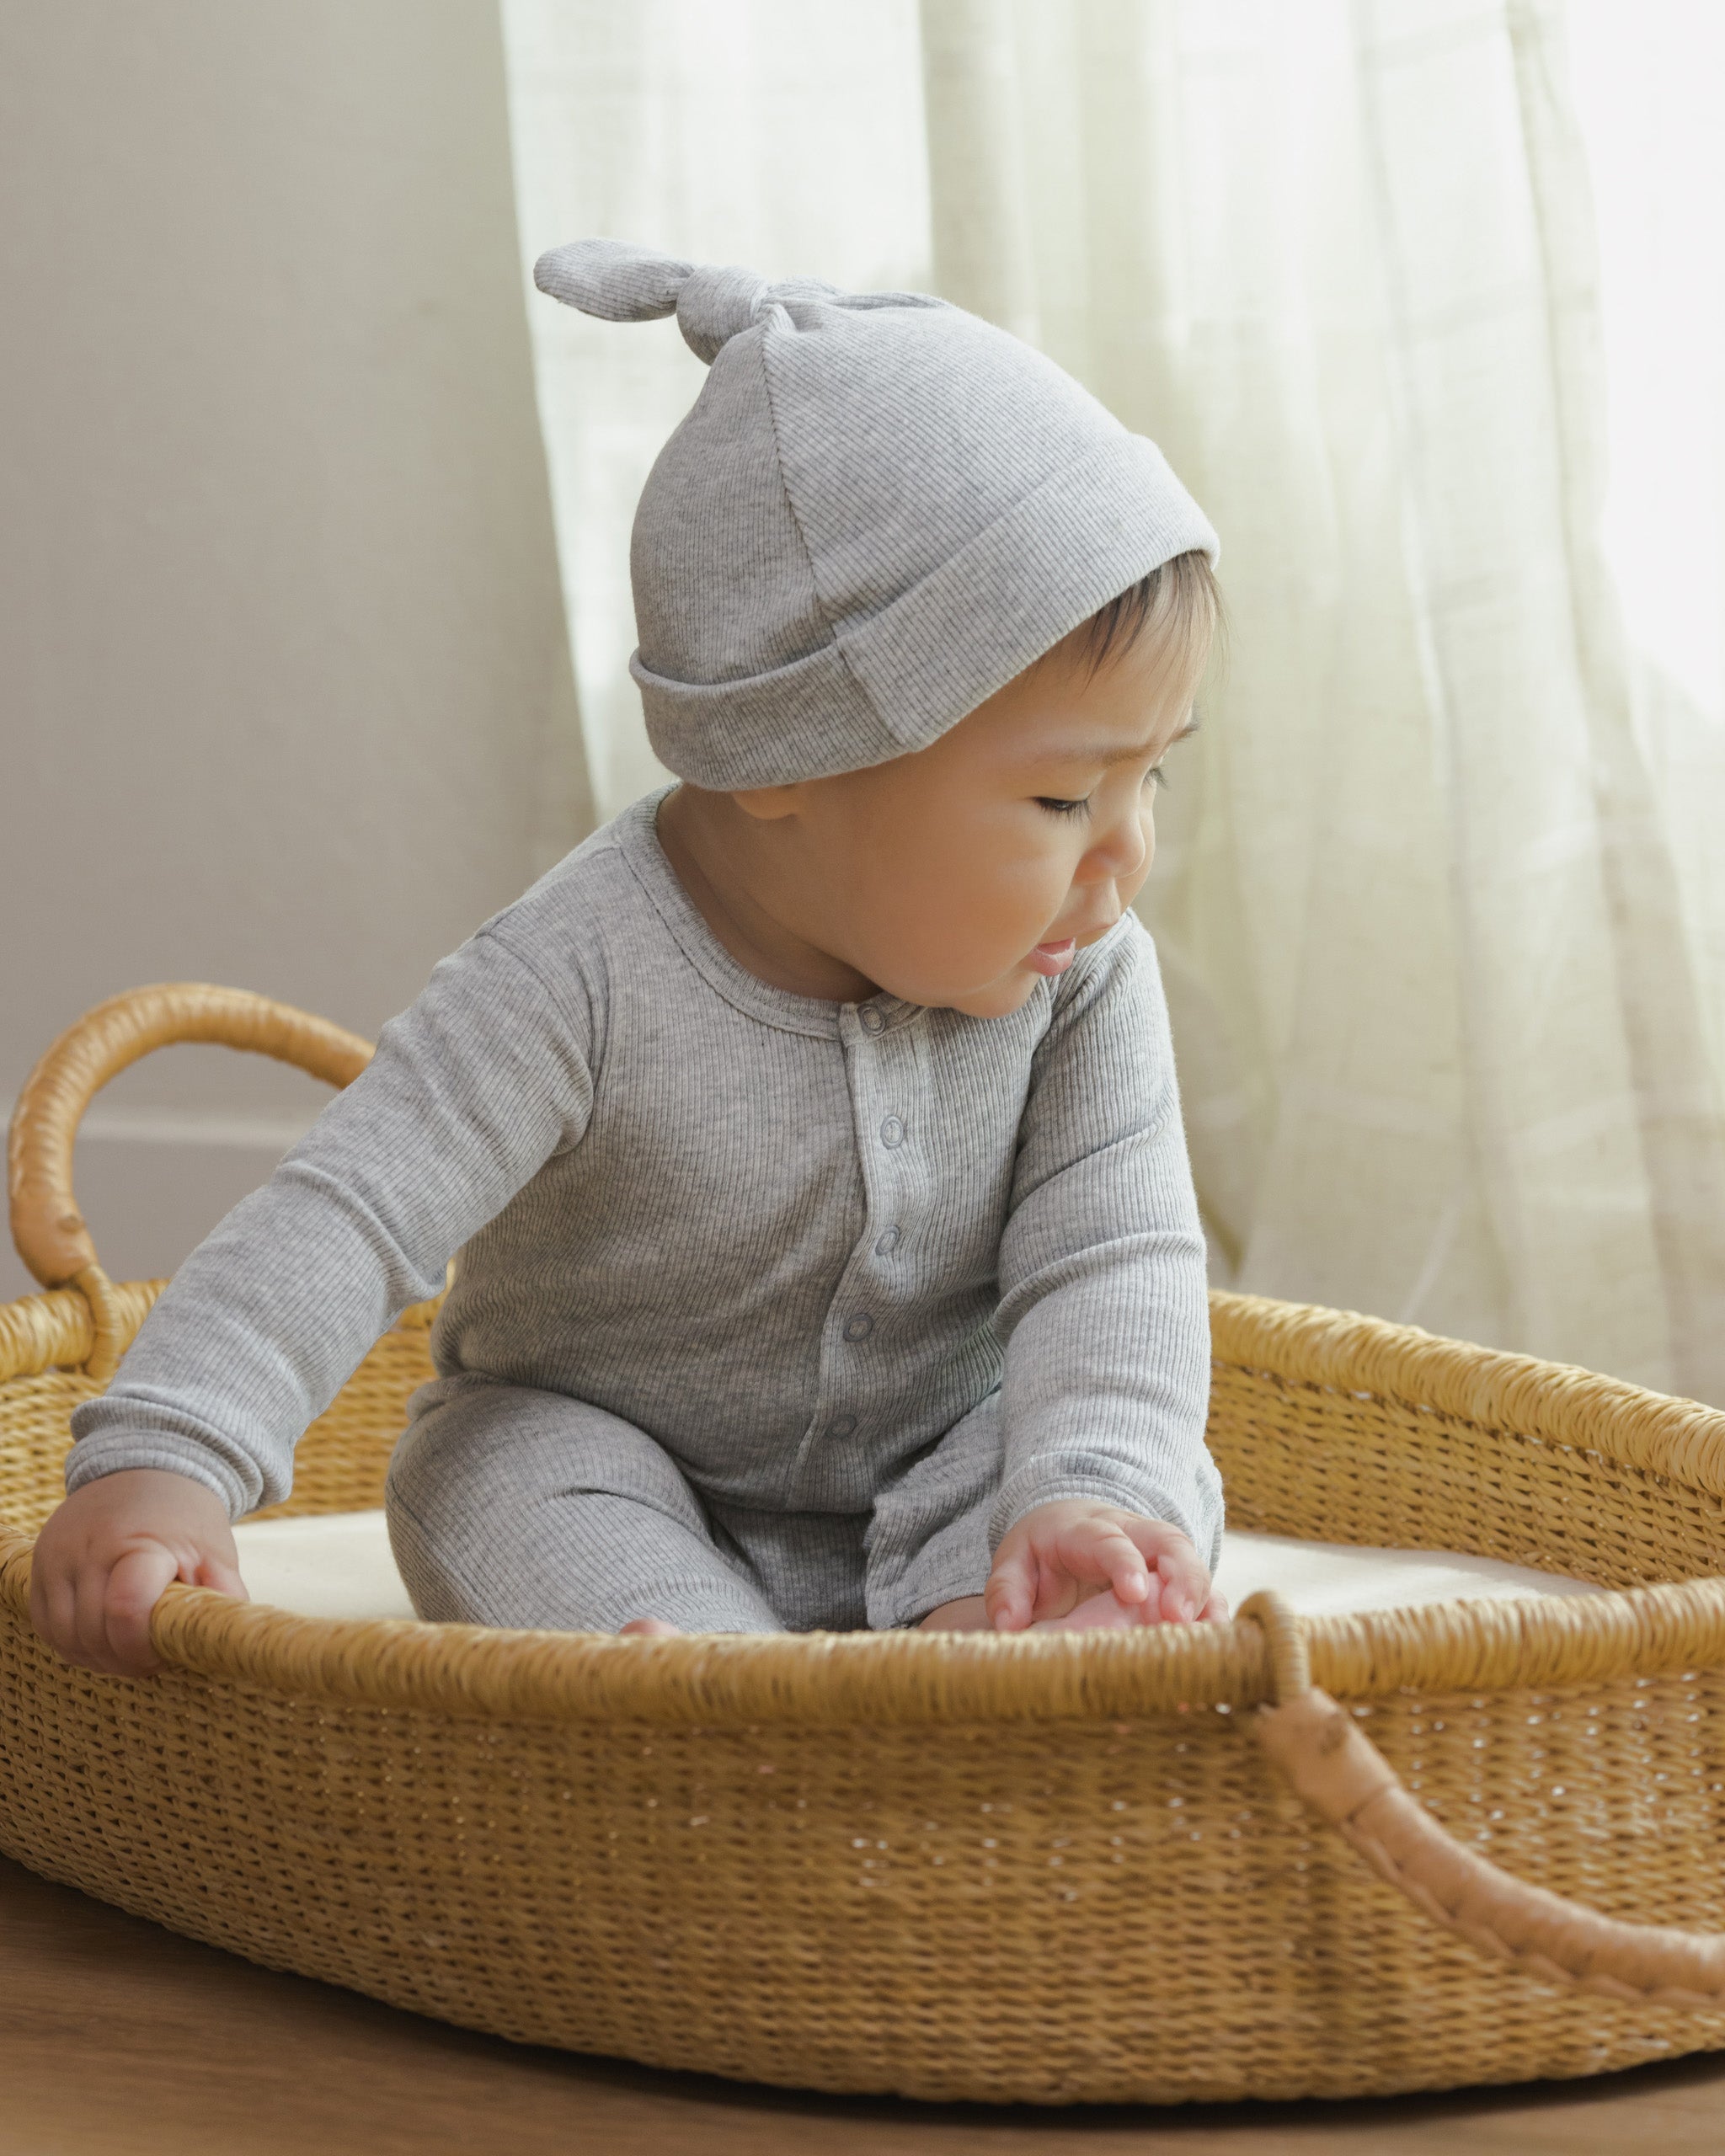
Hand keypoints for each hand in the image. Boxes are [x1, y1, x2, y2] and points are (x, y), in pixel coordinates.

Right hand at [28, 1468, 247, 1678]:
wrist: (146, 1470)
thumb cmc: (185, 1518)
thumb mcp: (214, 1550)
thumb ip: (221, 1595)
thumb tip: (225, 1639)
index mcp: (140, 1542)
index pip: (126, 1609)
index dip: (141, 1646)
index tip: (163, 1652)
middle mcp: (89, 1547)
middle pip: (93, 1632)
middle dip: (123, 1659)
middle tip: (149, 1659)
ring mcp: (57, 1555)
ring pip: (65, 1635)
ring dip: (95, 1657)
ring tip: (127, 1652)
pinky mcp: (39, 1564)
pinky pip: (46, 1624)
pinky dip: (72, 1643)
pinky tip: (101, 1640)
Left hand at [985, 1499, 1225, 1631]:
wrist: (1071, 1528)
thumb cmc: (1044, 1550)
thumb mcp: (1015, 1561)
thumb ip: (1008, 1589)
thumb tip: (1009, 1625)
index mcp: (1089, 1530)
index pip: (1109, 1540)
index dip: (1124, 1562)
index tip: (1136, 1591)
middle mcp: (1135, 1538)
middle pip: (1170, 1543)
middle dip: (1182, 1576)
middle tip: (1179, 1617)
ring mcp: (1162, 1561)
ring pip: (1195, 1571)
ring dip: (1205, 1606)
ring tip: (1207, 1647)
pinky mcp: (1177, 1587)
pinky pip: (1203, 1601)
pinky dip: (1211, 1627)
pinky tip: (1212, 1662)